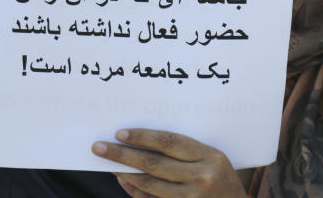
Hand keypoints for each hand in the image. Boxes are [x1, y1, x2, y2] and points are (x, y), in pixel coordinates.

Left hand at [92, 129, 246, 197]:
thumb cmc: (222, 179)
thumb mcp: (212, 159)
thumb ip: (184, 151)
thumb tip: (142, 142)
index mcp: (210, 157)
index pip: (170, 142)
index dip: (143, 137)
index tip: (120, 132)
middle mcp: (201, 177)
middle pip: (154, 164)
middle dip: (123, 154)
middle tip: (100, 147)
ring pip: (149, 184)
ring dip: (125, 173)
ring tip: (108, 163)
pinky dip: (134, 190)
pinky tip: (123, 179)